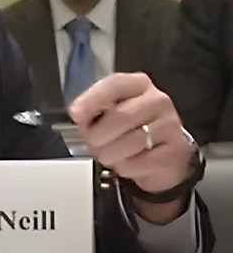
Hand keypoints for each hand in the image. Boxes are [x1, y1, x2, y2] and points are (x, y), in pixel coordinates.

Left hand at [69, 72, 194, 222]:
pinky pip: (140, 162)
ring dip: (110, 153)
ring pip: (131, 141)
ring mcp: (170, 126)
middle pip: (120, 115)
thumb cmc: (129, 131)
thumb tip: (79, 115)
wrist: (159, 158)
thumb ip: (92, 110)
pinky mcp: (176, 152)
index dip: (92, 99)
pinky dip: (126, 167)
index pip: (114, 85)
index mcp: (138, 85)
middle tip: (91, 143)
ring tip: (108, 154)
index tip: (76, 113)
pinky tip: (128, 163)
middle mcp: (158, 101)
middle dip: (98, 134)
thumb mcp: (108, 114)